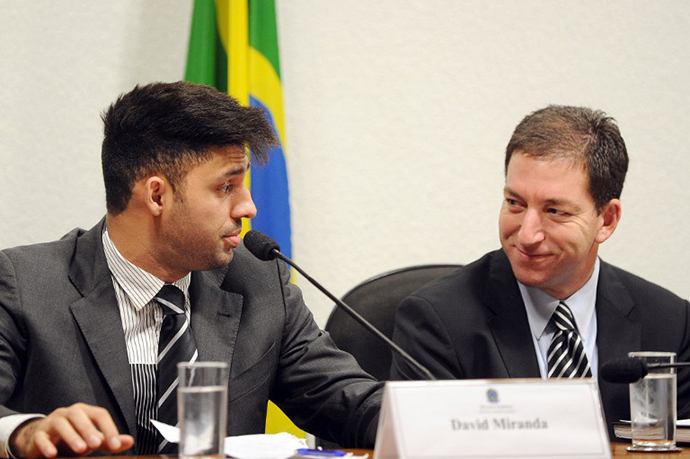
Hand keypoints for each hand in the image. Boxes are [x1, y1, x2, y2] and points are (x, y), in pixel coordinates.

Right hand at [10, 403, 134, 457]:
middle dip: (89, 429)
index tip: (116, 446)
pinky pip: (40, 437)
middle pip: (79, 415)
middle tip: (97, 444)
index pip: (100, 414)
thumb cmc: (74, 438)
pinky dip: (46, 445)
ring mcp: (51, 422)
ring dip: (71, 436)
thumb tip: (130, 441)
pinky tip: (52, 454)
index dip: (109, 428)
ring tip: (81, 450)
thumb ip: (108, 440)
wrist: (43, 441)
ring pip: (60, 424)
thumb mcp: (92, 440)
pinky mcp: (38, 434)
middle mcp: (68, 413)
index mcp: (85, 412)